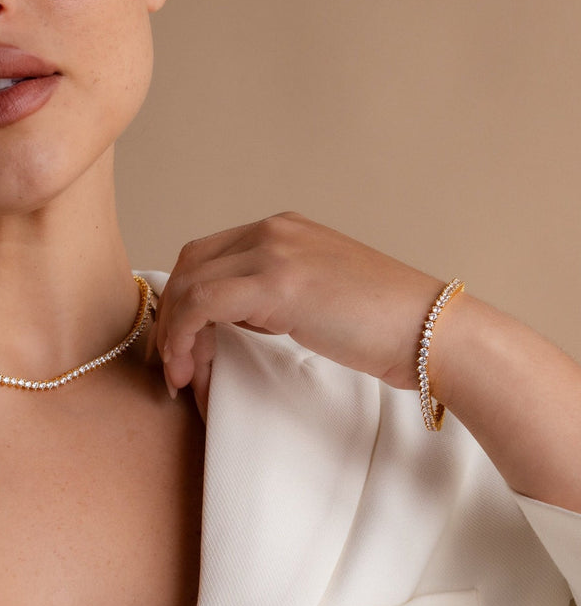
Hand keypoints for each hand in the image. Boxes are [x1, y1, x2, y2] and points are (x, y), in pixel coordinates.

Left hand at [154, 212, 442, 414]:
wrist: (433, 333)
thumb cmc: (384, 326)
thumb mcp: (316, 295)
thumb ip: (272, 295)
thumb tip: (228, 320)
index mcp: (282, 229)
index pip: (209, 255)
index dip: (186, 300)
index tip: (182, 344)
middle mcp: (273, 230)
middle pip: (192, 264)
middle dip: (173, 316)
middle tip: (173, 364)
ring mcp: (274, 250)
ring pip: (192, 284)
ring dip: (175, 333)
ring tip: (181, 376)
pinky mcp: (276, 281)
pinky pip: (204, 304)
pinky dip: (186, 336)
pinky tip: (191, 370)